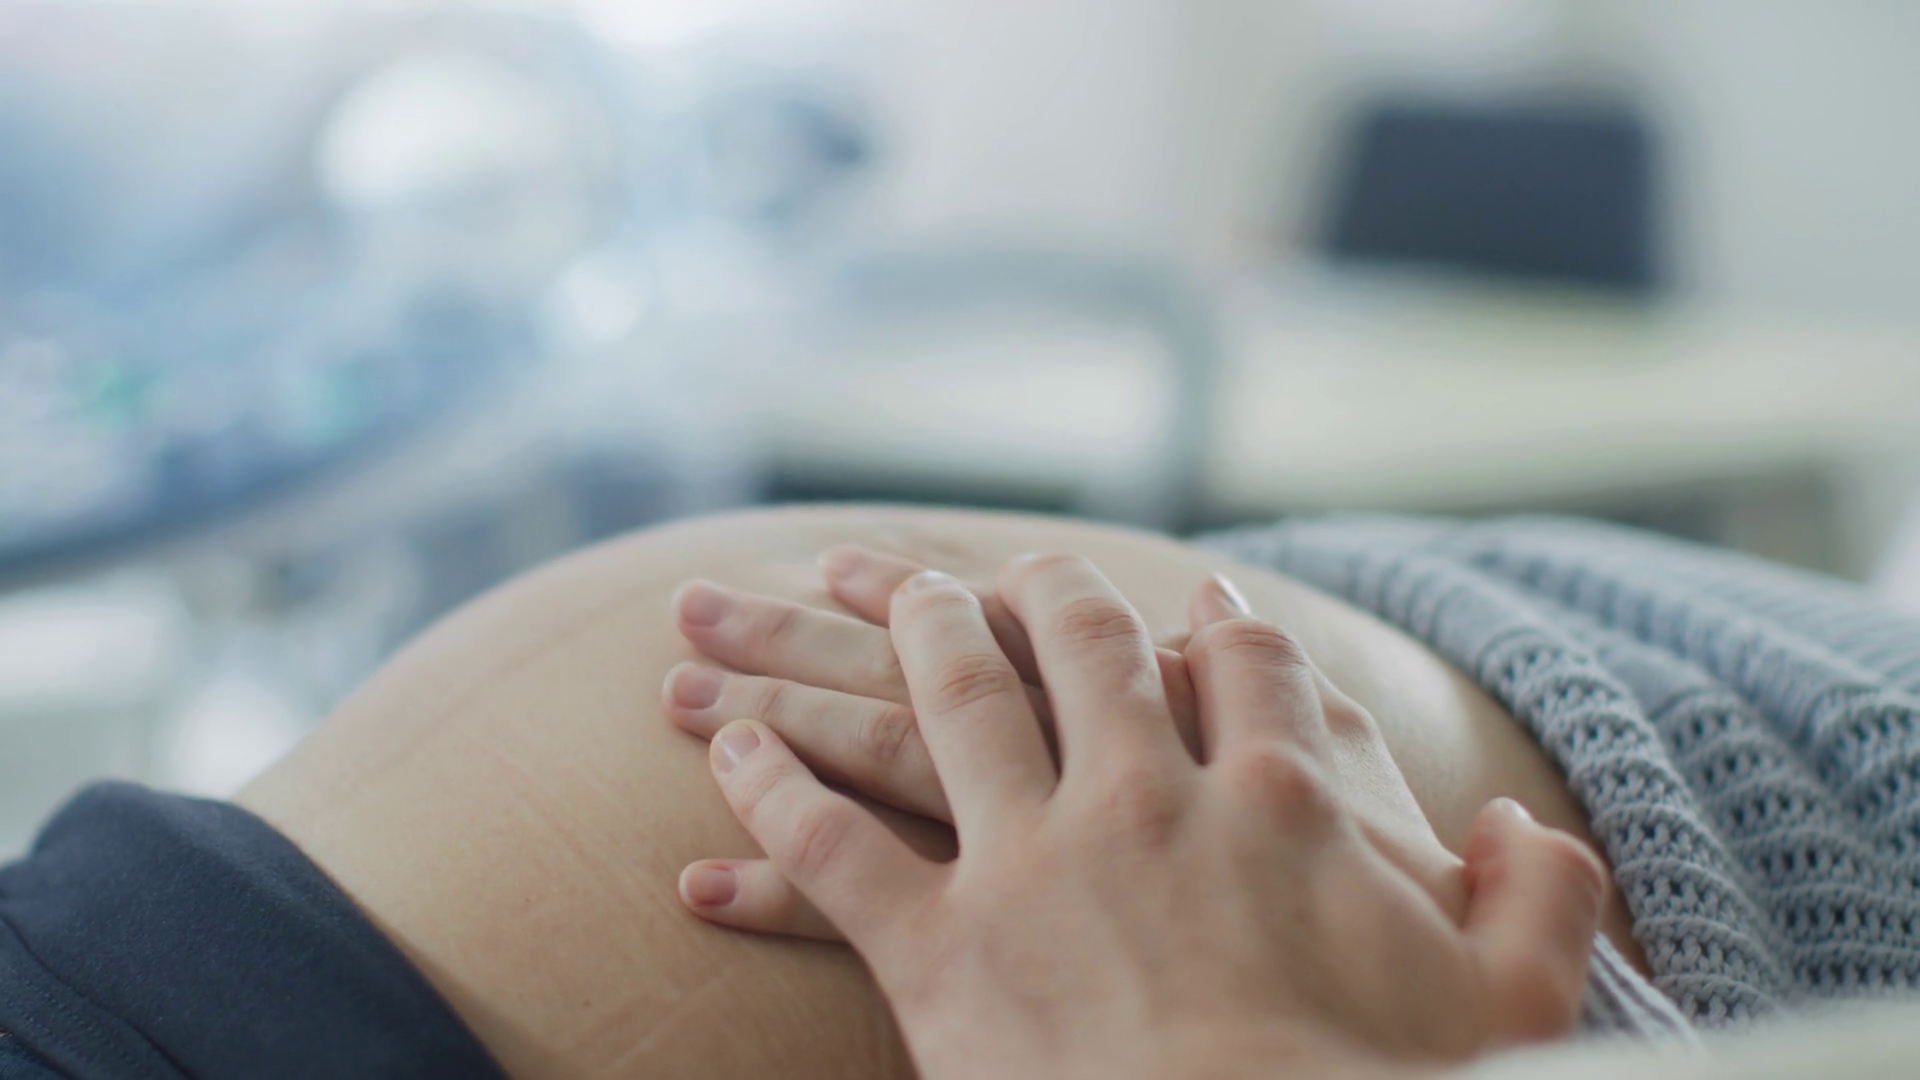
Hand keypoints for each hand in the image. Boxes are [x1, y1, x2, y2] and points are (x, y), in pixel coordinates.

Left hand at [666, 546, 1463, 934]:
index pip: (1242, 664)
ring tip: (819, 590)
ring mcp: (1029, 867)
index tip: (1192, 601)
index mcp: (1274, 796)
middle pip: (1068, 649)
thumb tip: (1529, 832)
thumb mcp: (1513, 1002)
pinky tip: (727, 753)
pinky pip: (833, 852)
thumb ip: (1537, 899)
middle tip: (976, 568)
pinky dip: (773, 798)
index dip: (1214, 625)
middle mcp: (1138, 797)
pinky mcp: (938, 954)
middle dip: (1021, 595)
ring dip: (875, 639)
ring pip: (938, 708)